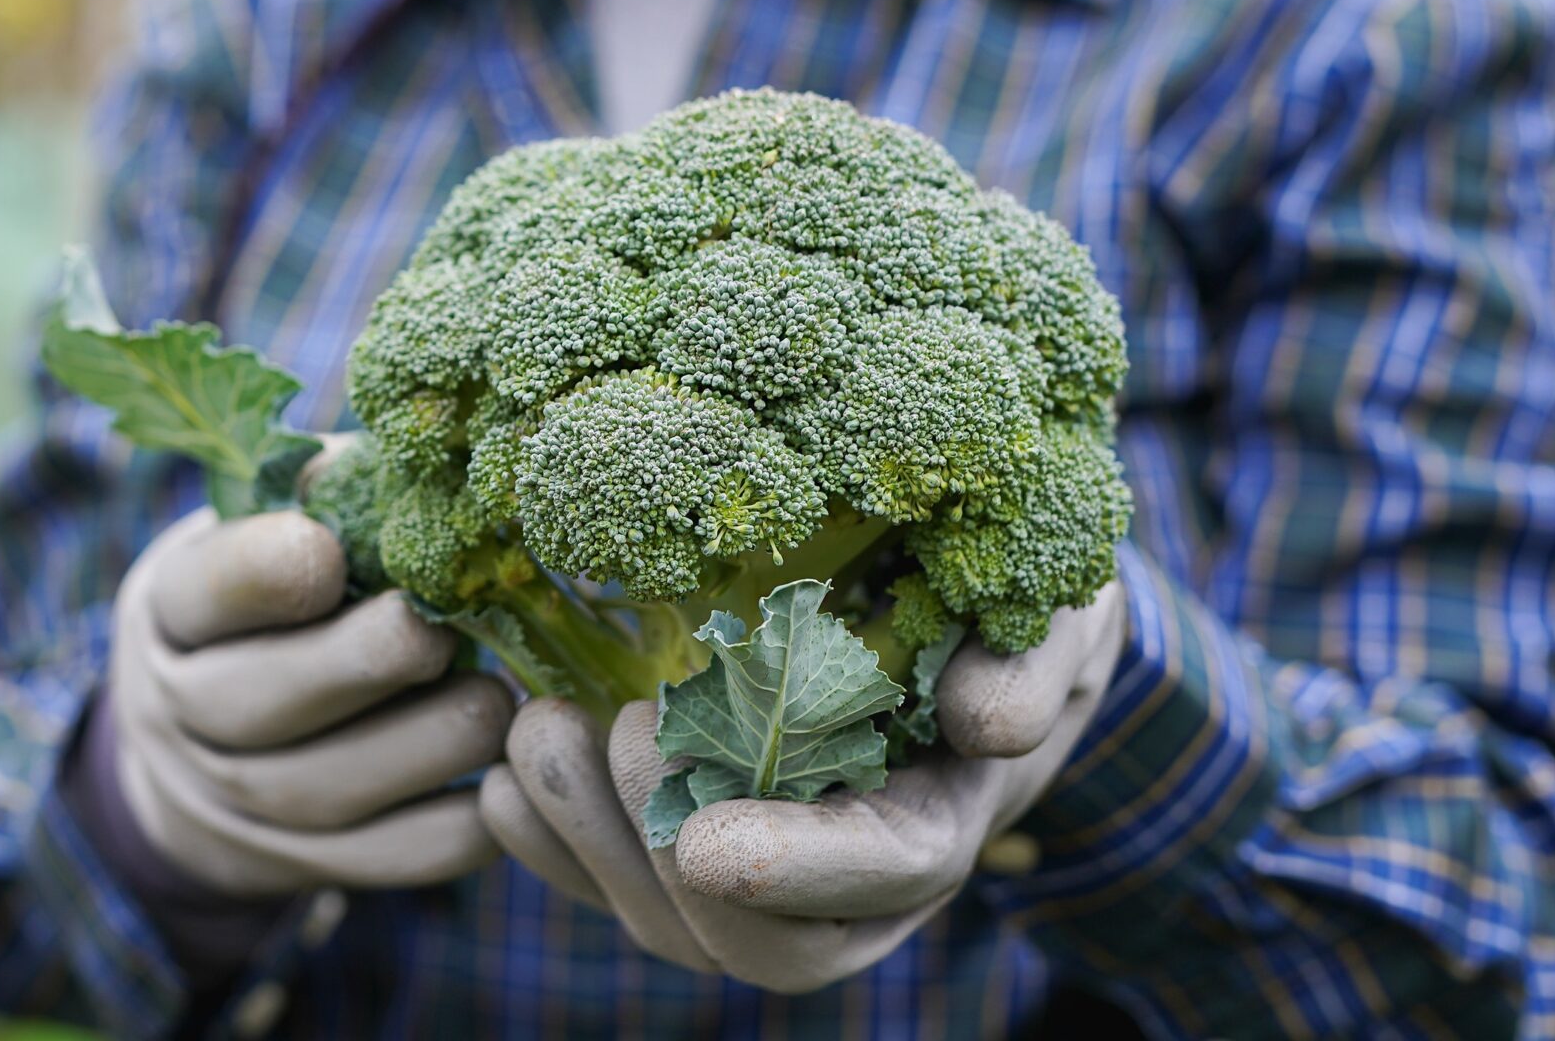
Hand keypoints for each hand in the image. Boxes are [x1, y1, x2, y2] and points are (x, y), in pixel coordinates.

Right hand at [107, 505, 512, 897]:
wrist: (199, 751)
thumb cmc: (267, 605)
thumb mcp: (257, 533)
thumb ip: (324, 495)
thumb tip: (428, 463)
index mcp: (173, 613)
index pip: (204, 593)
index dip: (264, 574)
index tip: (331, 550)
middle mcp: (184, 713)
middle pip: (259, 701)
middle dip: (359, 664)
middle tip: (438, 630)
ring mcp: (236, 802)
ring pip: (324, 789)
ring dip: (422, 746)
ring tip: (493, 704)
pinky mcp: (301, 862)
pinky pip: (380, 859)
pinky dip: (451, 832)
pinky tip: (506, 784)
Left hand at [477, 583, 1126, 990]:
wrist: (951, 618)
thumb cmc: (1001, 609)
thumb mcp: (1052, 610)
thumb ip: (1032, 660)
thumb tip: (986, 723)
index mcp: (939, 827)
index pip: (881, 877)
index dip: (799, 871)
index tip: (709, 841)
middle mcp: (844, 889)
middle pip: (757, 945)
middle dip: (668, 857)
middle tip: (622, 726)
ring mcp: (753, 888)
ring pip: (663, 924)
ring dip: (588, 838)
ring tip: (540, 726)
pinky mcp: (674, 862)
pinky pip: (602, 890)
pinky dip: (544, 844)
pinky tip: (503, 779)